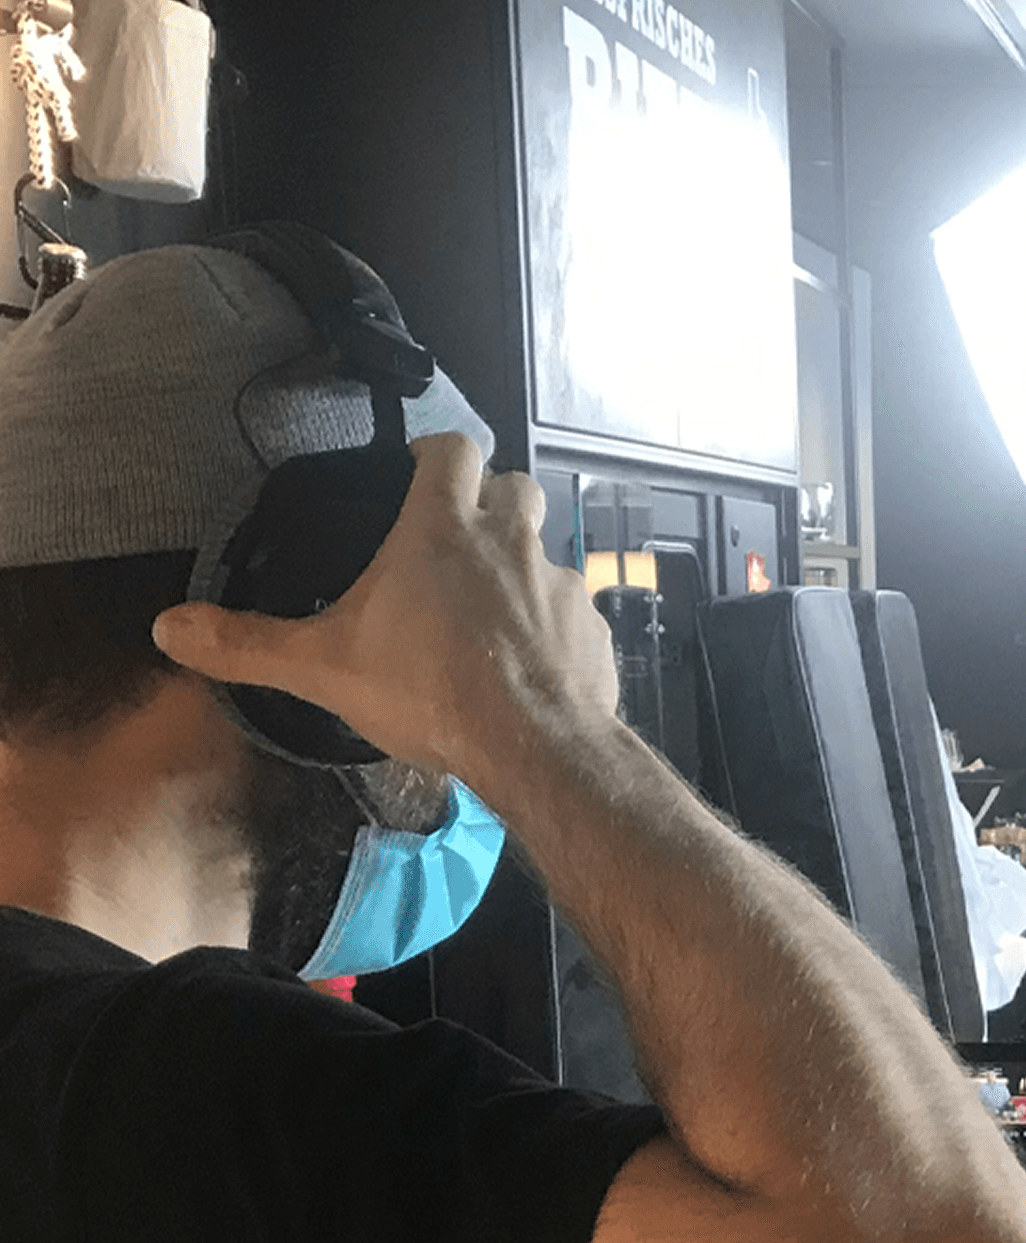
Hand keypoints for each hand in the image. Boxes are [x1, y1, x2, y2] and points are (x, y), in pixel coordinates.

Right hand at [151, 432, 621, 793]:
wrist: (534, 746)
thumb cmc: (429, 691)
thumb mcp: (323, 666)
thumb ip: (247, 644)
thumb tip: (170, 628)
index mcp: (445, 527)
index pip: (453, 450)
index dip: (437, 454)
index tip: (419, 471)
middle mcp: (512, 541)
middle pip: (514, 485)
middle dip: (491, 498)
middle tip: (459, 534)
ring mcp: (560, 584)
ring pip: (546, 550)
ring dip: (522, 565)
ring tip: (490, 607)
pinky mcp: (593, 630)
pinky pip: (574, 612)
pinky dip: (553, 627)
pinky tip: (529, 662)